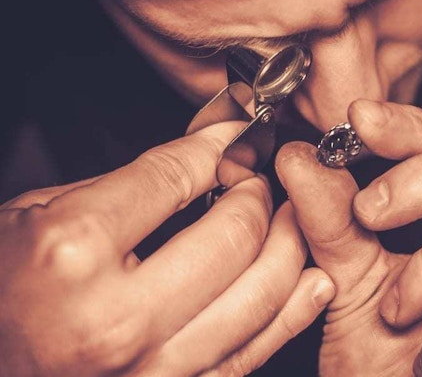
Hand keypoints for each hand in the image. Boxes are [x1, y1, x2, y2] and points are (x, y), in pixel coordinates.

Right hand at [0, 122, 334, 376]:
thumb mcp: (41, 216)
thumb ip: (131, 185)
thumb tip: (209, 149)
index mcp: (73, 254)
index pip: (176, 177)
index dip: (217, 146)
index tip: (236, 136)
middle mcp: (117, 319)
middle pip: (235, 236)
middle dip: (258, 196)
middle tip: (257, 181)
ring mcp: (151, 370)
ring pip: (261, 294)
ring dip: (289, 245)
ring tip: (289, 219)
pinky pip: (254, 350)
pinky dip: (293, 309)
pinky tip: (310, 280)